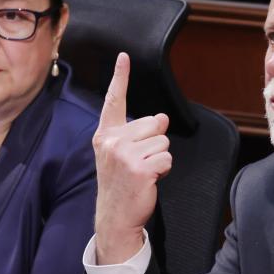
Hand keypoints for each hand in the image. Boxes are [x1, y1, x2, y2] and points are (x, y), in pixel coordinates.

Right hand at [92, 53, 171, 264]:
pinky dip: (164, 171)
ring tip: (143, 173)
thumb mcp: (123, 155)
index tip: (124, 57)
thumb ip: (138, 134)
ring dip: (160, 159)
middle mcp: (113, 142)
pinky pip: (167, 159)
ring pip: (162, 142)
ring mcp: (125, 155)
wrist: (115, 216)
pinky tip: (149, 180)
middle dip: (154, 143)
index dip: (120, 78)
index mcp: (106, 135)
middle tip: (139, 164)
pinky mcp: (140, 169)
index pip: (115, 102)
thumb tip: (160, 118)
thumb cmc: (121, 184)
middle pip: (153, 123)